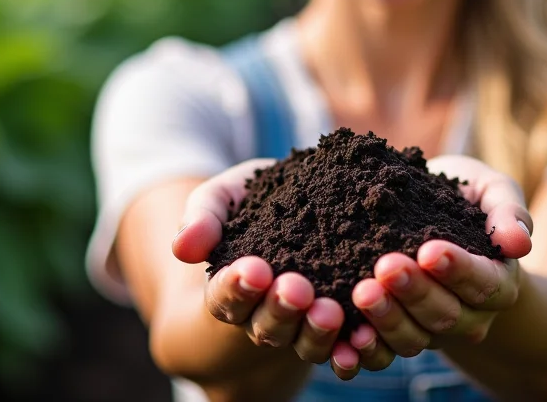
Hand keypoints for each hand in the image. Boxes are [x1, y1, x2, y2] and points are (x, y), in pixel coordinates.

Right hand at [172, 159, 356, 374]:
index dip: (237, 288)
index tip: (253, 269)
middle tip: (296, 288)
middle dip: (280, 309)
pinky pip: (343, 348)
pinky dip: (352, 349)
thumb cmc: (253, 200)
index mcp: (229, 288)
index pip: (225, 298)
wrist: (301, 200)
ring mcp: (301, 325)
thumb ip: (202, 218)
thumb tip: (182, 247)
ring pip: (304, 343)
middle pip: (266, 326)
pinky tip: (364, 335)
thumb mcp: (223, 198)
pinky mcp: (339, 326)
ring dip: (316, 332)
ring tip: (330, 310)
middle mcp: (263, 315)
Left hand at [347, 155, 532, 370]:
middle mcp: (471, 315)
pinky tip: (348, 335)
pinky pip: (385, 353)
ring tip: (362, 292)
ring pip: (415, 338)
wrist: (432, 211)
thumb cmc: (465, 197)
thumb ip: (508, 212)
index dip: (458, 270)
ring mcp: (434, 331)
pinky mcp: (401, 336)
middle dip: (415, 292)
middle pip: (446, 314)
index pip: (484, 283)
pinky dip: (367, 349)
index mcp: (499, 283)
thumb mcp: (492, 191)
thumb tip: (520, 244)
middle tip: (386, 267)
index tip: (429, 250)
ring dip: (387, 319)